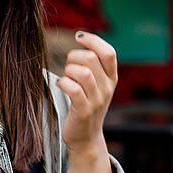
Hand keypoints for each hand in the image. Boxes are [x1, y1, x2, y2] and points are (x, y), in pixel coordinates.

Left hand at [57, 31, 117, 152]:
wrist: (86, 137)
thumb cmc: (86, 104)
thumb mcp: (97, 84)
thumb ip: (94, 64)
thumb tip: (82, 36)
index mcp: (112, 78)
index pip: (109, 52)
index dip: (93, 40)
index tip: (78, 36)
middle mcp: (108, 88)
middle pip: (91, 59)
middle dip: (74, 57)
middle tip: (68, 67)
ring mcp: (97, 100)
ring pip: (83, 72)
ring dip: (69, 70)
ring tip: (65, 78)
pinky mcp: (84, 111)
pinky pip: (74, 89)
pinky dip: (63, 83)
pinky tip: (60, 84)